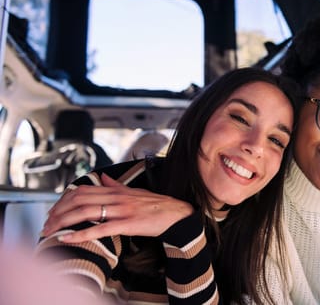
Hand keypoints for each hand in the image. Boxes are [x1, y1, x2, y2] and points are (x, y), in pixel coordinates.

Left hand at [41, 173, 193, 242]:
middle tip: (46, 223)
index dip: (64, 199)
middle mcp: (117, 197)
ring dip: (64, 222)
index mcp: (117, 190)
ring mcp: (122, 210)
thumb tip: (104, 177)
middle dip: (58, 212)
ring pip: (85, 212)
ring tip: (51, 231)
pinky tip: (68, 238)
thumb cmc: (157, 205)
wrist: (177, 215)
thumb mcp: (135, 191)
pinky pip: (100, 229)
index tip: (54, 210)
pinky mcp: (127, 224)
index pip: (83, 190)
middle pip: (79, 200)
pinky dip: (81, 234)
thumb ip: (117, 185)